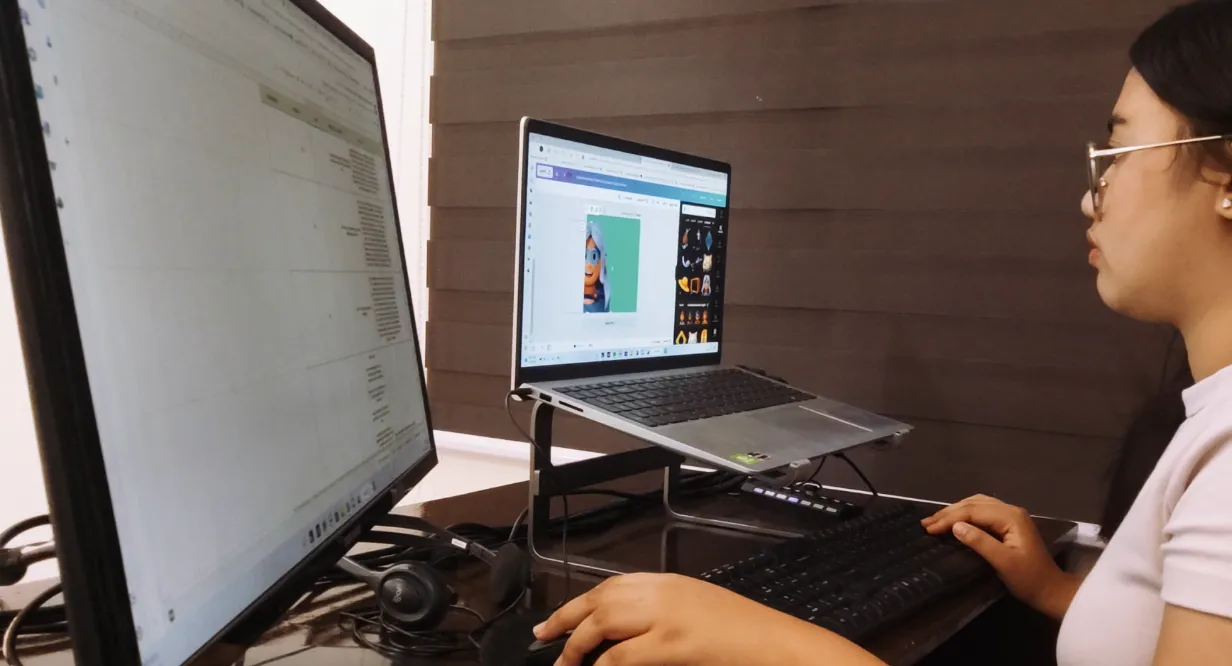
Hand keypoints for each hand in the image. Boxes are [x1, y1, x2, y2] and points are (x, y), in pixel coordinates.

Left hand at [534, 573, 885, 665]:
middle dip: (567, 619)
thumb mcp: (699, 614)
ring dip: (577, 644)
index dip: (580, 602)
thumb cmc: (744, 636)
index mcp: (670, 583)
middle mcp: (664, 592)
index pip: (613, 585)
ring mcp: (668, 616)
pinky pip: (624, 655)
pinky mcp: (674, 642)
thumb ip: (662, 617)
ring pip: (605, 623)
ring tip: (564, 662)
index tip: (558, 620)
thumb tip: (623, 635)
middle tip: (543, 637)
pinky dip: (604, 665)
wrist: (779, 644)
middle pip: (601, 599)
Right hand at [922, 494, 1078, 620]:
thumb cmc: (1028, 579)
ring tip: (936, 520)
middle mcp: (1011, 510)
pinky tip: (956, 520)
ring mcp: (1011, 516)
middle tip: (926, 523)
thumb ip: (980, 542)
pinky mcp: (1010, 524)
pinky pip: (983, 511)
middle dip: (948, 512)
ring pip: (977, 504)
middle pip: (974, 504)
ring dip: (955, 511)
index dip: (949, 518)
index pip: (973, 511)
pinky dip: (965, 513)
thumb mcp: (1003, 563)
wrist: (1051, 591)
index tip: (929, 529)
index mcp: (1011, 517)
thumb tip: (955, 527)